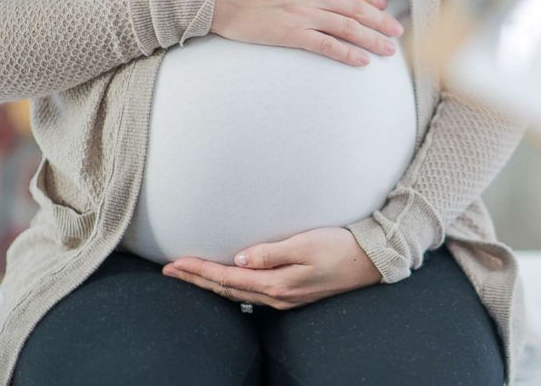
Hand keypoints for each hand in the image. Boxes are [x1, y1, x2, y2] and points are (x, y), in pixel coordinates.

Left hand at [162, 227, 381, 309]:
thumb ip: (270, 253)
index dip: (199, 271)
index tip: (174, 263)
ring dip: (210, 284)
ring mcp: (286, 297)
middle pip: (226, 290)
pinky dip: (231, 286)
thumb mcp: (305, 244)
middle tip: (169, 271)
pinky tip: (226, 281)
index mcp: (277, 284)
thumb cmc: (341, 247)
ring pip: (237, 294)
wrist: (371, 261)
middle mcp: (278, 296)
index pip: (227, 278)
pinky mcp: (293, 293)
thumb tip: (238, 260)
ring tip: (189, 276)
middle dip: (196, 280)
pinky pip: (251, 293)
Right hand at [212, 0, 404, 66]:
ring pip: (348, 27)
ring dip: (372, 40)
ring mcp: (303, 13)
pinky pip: (326, 46)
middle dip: (381, 22)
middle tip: (397, 32)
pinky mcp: (291, 34)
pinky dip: (347, 53)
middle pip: (356, 8)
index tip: (383, 7)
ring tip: (388, 51)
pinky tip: (362, 61)